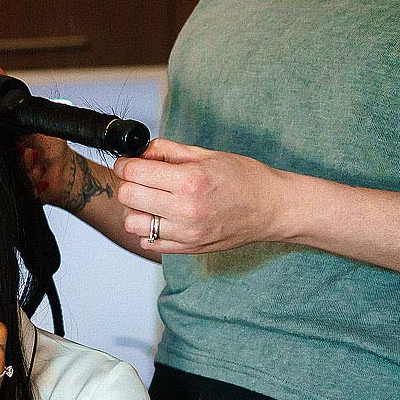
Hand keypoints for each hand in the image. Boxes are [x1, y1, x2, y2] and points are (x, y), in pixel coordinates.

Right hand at [0, 61, 117, 214]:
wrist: (68, 173)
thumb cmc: (53, 145)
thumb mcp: (33, 113)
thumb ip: (11, 89)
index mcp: (3, 142)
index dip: (5, 141)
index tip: (19, 143)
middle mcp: (4, 159)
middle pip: (1, 157)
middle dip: (20, 156)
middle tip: (31, 152)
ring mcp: (11, 176)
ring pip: (14, 173)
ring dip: (30, 168)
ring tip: (40, 163)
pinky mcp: (19, 193)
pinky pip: (22, 189)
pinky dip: (36, 181)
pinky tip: (44, 177)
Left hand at [112, 138, 289, 253]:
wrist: (273, 208)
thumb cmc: (245, 179)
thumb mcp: (208, 155)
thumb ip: (168, 151)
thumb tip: (139, 153)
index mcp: (190, 181)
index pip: (134, 173)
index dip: (125, 164)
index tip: (128, 163)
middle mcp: (185, 209)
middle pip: (127, 197)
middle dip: (128, 184)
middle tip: (140, 180)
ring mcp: (186, 233)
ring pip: (132, 223)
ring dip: (135, 210)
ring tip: (151, 201)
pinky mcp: (188, 248)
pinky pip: (148, 242)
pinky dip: (148, 230)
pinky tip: (162, 218)